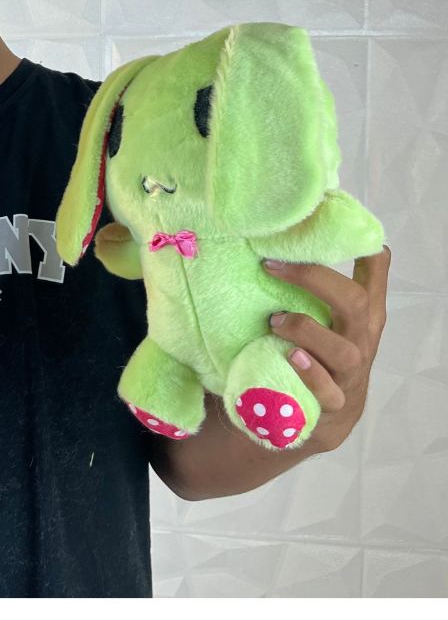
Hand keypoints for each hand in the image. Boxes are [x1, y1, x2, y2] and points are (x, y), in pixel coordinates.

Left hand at [263, 244, 390, 452]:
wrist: (320, 418)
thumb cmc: (321, 354)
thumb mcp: (327, 318)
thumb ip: (319, 285)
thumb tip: (297, 235)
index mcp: (361, 316)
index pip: (372, 277)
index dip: (361, 251)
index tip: (328, 226)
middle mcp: (360, 341)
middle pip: (354, 303)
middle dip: (315, 280)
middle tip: (272, 266)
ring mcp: (349, 375)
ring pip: (343, 350)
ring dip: (306, 330)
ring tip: (275, 320)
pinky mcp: (333, 406)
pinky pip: (328, 391)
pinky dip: (310, 373)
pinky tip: (290, 357)